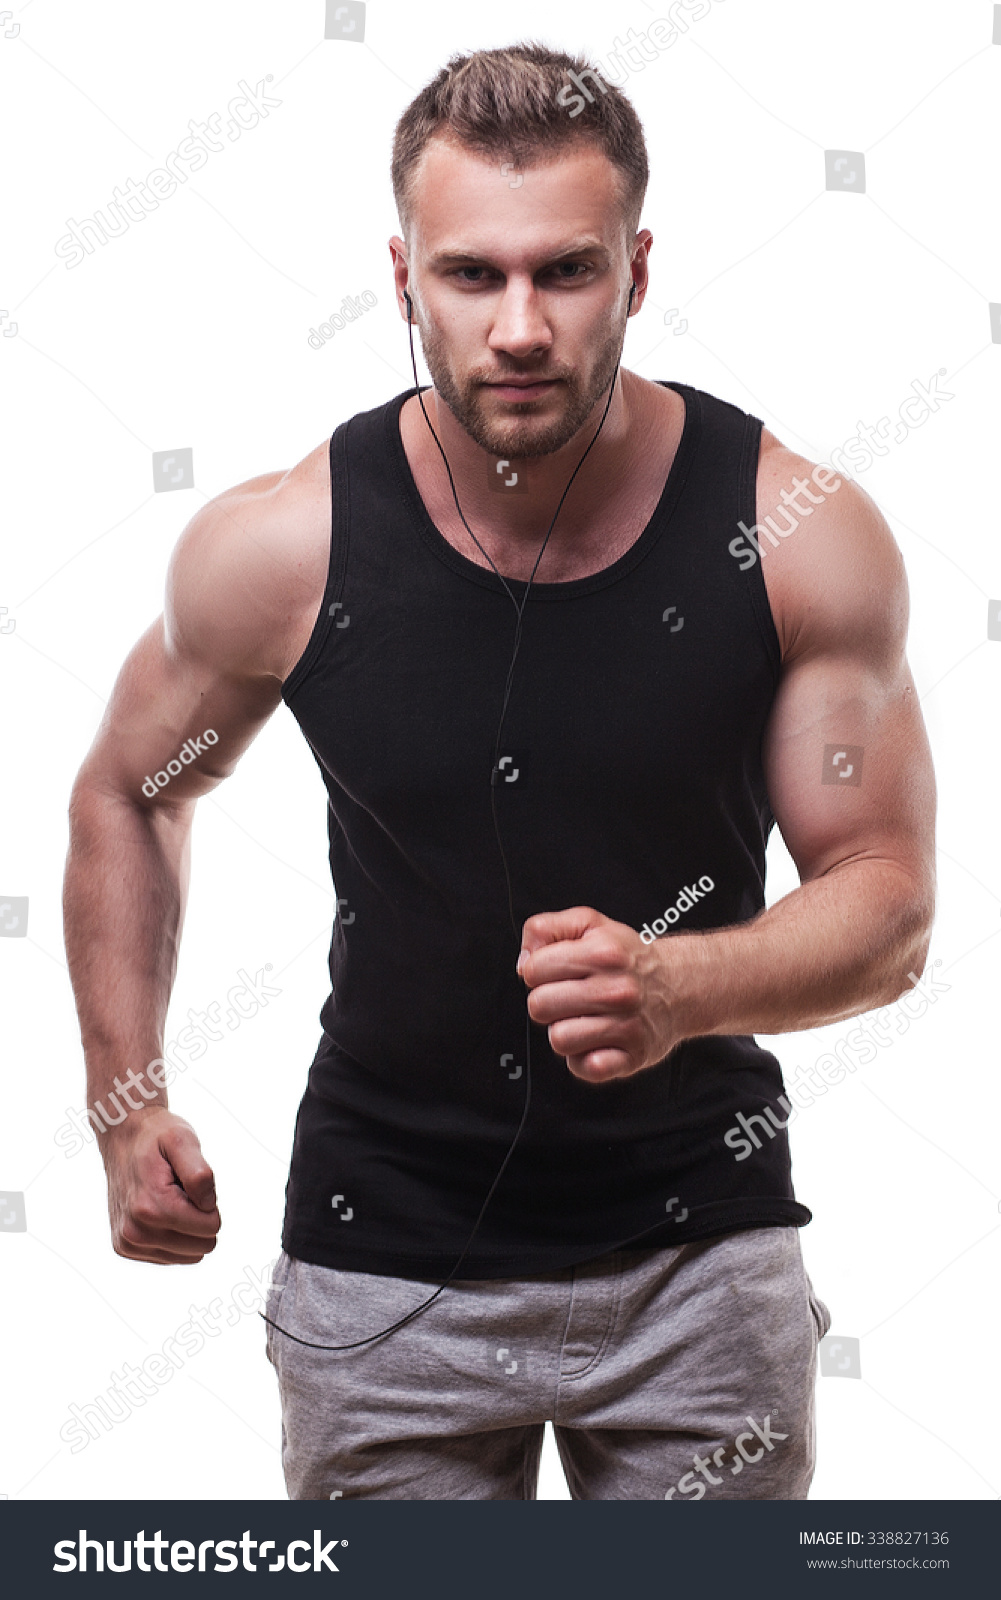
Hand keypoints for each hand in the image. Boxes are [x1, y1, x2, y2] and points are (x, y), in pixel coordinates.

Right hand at [103, 1107, 220, 1263]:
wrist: (122, 1137)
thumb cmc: (157, 1137)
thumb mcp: (183, 1140)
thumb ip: (200, 1174)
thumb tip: (208, 1207)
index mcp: (151, 1208)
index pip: (211, 1227)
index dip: (209, 1202)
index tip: (189, 1182)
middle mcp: (135, 1232)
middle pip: (202, 1246)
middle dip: (199, 1216)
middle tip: (180, 1190)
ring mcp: (128, 1243)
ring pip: (188, 1255)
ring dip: (186, 1227)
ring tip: (168, 1198)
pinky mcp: (126, 1248)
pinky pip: (171, 1256)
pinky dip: (172, 1234)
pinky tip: (158, 1209)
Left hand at [517, 906, 683, 1081]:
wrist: (680, 986)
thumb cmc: (627, 958)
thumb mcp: (589, 924)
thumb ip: (546, 928)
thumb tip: (523, 962)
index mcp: (603, 952)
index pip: (534, 969)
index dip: (538, 971)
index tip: (556, 973)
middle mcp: (617, 989)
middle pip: (540, 1006)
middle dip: (547, 1002)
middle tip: (569, 998)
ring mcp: (627, 1025)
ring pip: (559, 1039)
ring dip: (565, 1031)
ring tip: (584, 1019)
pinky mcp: (632, 1057)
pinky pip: (586, 1068)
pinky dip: (584, 1059)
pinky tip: (597, 1042)